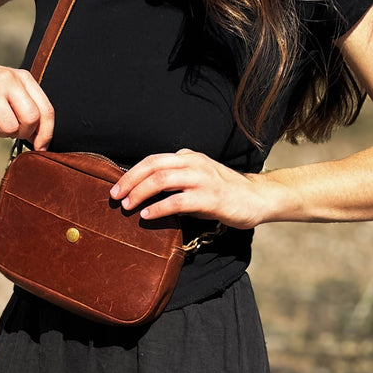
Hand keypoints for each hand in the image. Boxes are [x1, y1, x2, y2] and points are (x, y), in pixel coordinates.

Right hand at [0, 52, 54, 149]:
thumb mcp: (10, 85)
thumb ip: (27, 106)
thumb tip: (40, 140)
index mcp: (23, 78)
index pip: (46, 110)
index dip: (46, 134)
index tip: (40, 146)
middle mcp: (9, 81)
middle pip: (31, 119)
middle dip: (24, 133)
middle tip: (13, 131)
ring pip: (10, 127)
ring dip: (4, 134)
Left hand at [109, 148, 272, 228]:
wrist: (257, 198)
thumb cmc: (224, 192)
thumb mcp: (198, 178)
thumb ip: (176, 180)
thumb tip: (145, 193)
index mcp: (189, 157)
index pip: (153, 160)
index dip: (132, 172)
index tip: (117, 187)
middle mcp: (194, 164)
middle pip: (153, 166)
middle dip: (129, 181)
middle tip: (115, 196)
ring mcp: (202, 179)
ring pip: (162, 180)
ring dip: (140, 193)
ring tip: (127, 206)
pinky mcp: (210, 198)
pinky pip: (178, 201)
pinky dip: (158, 208)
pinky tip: (147, 215)